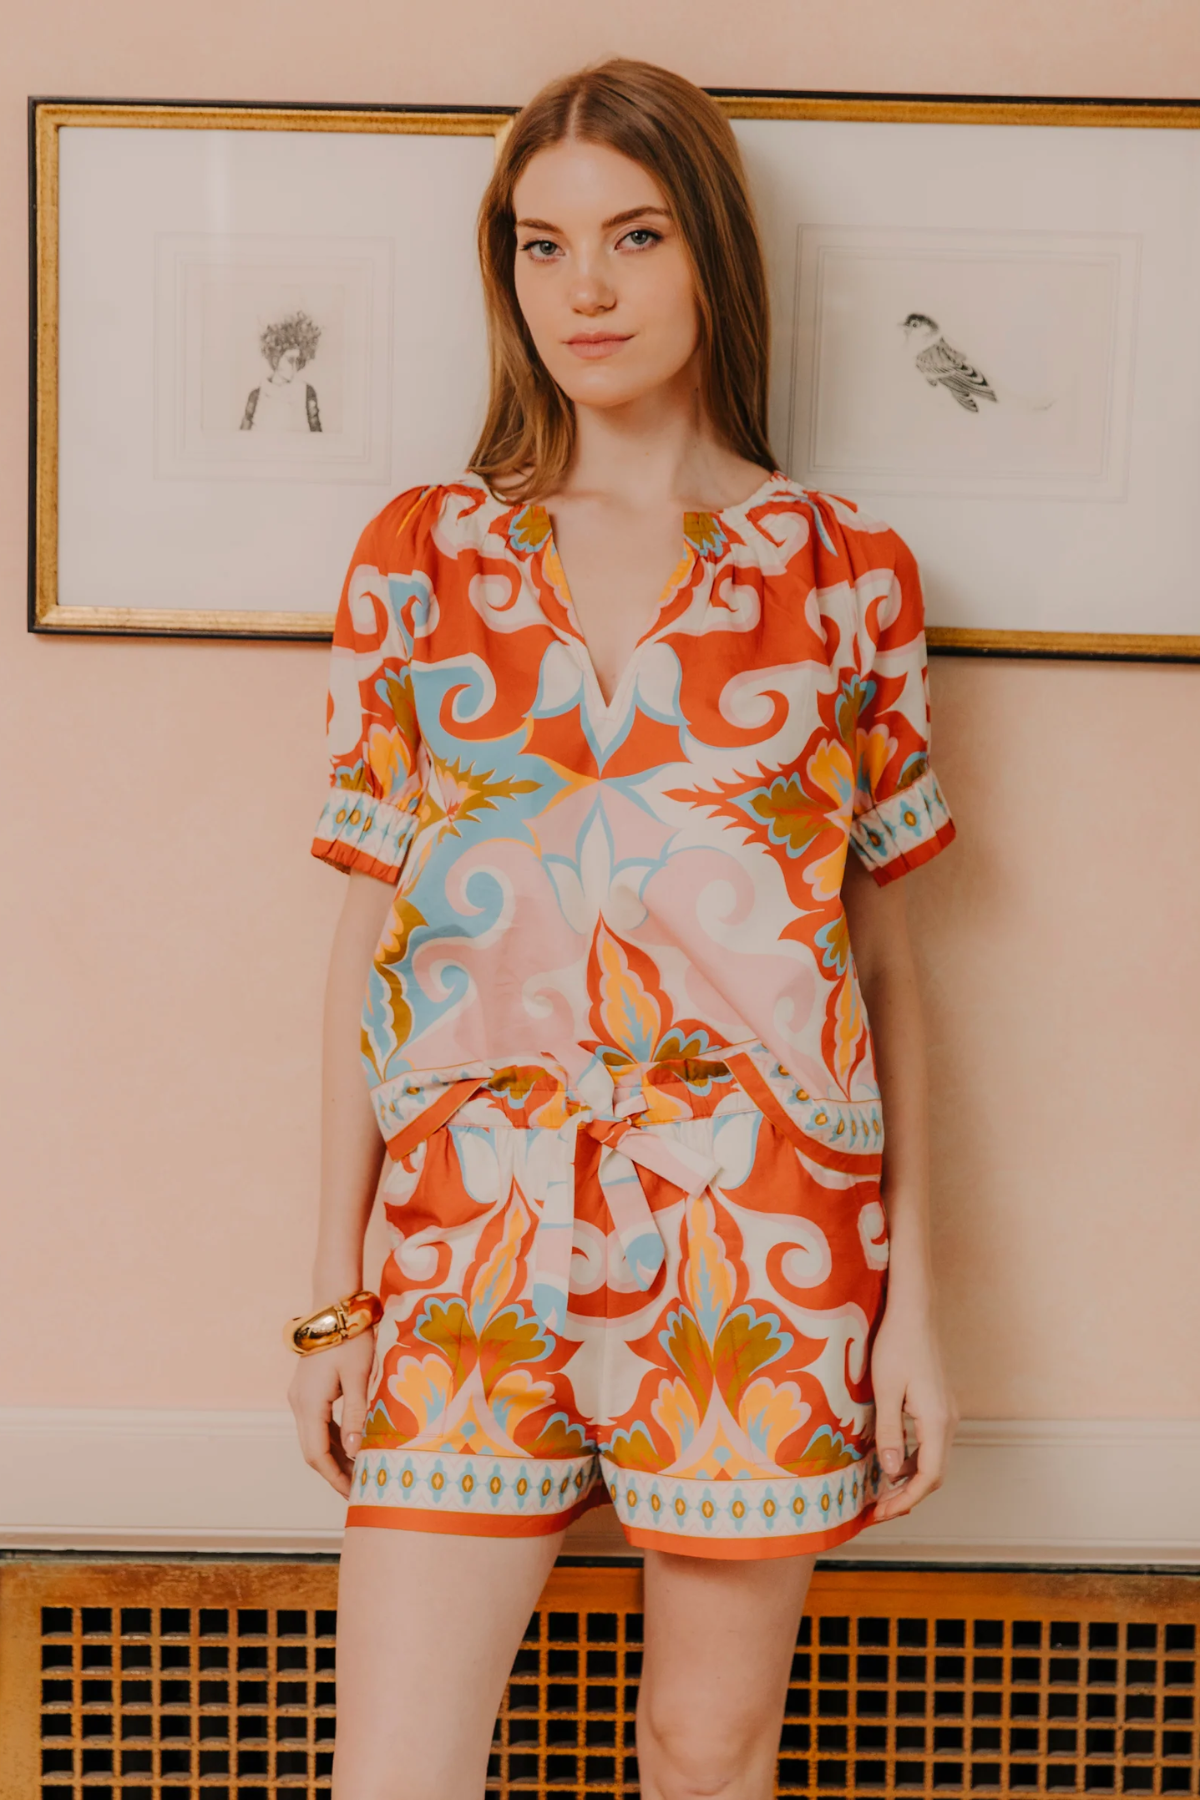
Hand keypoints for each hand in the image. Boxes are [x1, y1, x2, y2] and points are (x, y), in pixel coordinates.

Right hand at [287, 1331, 375, 1497]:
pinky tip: (350, 1447)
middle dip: (333, 1472)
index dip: (334, 1477)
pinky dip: (332, 1439)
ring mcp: (300, 1397)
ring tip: (357, 1473)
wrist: (334, 1308)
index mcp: (309, 1404)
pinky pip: (317, 1423)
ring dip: (333, 1456)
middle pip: (312, 1450)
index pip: (317, 1454)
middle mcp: (299, 1403)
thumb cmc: (350, 1339)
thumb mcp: (358, 1377)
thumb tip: (356, 1453)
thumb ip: (355, 1415)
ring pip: (314, 1437)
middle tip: (357, 1490)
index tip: (352, 1493)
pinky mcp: (307, 1390)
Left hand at [869, 1301, 957, 1522]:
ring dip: (909, 1478)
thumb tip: (889, 1471)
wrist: (914, 1312)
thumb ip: (888, 1432)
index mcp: (937, 1421)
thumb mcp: (885, 1389)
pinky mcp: (940, 1405)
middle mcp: (949, 1421)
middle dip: (907, 1495)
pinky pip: (930, 1443)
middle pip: (934, 1473)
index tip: (883, 1512)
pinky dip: (912, 1458)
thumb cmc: (896, 1345)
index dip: (906, 1499)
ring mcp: (947, 1413)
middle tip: (879, 1509)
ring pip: (933, 1459)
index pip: (928, 1477)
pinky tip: (889, 1460)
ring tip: (880, 1489)